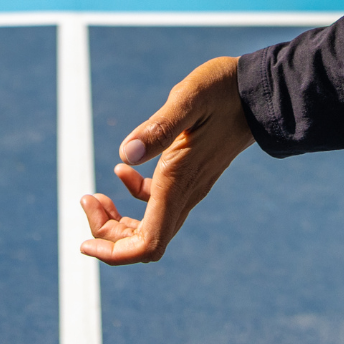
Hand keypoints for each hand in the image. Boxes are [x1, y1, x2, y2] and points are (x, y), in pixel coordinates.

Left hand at [80, 56, 252, 265]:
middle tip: (87, 200)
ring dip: (119, 220)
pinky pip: (159, 203)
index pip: (147, 243)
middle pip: (145, 242)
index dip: (114, 252)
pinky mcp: (192, 175)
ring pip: (151, 226)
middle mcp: (186, 193)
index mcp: (180, 182)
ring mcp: (191, 186)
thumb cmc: (223, 90)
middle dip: (109, 235)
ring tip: (95, 195)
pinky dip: (134, 196)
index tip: (85, 242)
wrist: (258, 92)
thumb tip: (126, 154)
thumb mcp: (189, 99)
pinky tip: (123, 171)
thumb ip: (160, 127)